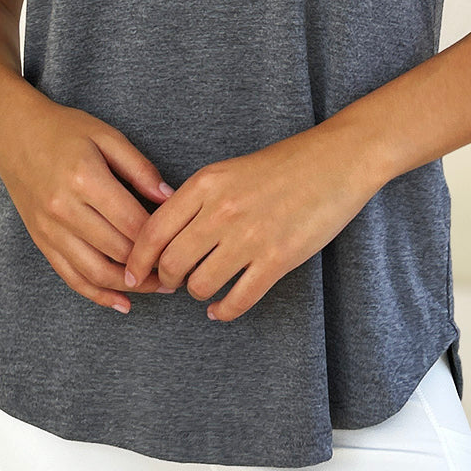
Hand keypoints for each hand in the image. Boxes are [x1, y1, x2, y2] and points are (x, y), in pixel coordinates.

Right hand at [0, 96, 176, 311]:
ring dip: (129, 286)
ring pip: (95, 272)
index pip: (132, 222)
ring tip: (158, 288)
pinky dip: (97, 294)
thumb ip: (140, 168)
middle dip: (151, 266)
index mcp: (85, 178)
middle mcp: (64, 208)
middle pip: (117, 250)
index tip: (182, 244)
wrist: (14, 134)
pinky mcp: (41, 241)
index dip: (161, 239)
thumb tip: (170, 198)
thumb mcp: (107, 136)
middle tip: (179, 270)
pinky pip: (70, 277)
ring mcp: (50, 228)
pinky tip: (121, 303)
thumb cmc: (64, 130)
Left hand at [121, 126, 375, 321]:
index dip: (137, 260)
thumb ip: (197, 198)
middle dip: (166, 280)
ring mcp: (250, 236)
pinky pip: (238, 299)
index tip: (134, 274)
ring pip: (200, 284)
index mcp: (205, 184)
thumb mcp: (229, 170)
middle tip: (170, 284)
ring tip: (202, 289)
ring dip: (196, 293)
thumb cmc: (284, 163)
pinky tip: (221, 309)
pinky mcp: (278, 259)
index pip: (153, 231)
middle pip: (172, 262)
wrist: (336, 160)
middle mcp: (221, 210)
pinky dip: (224, 311)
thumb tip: (165, 232)